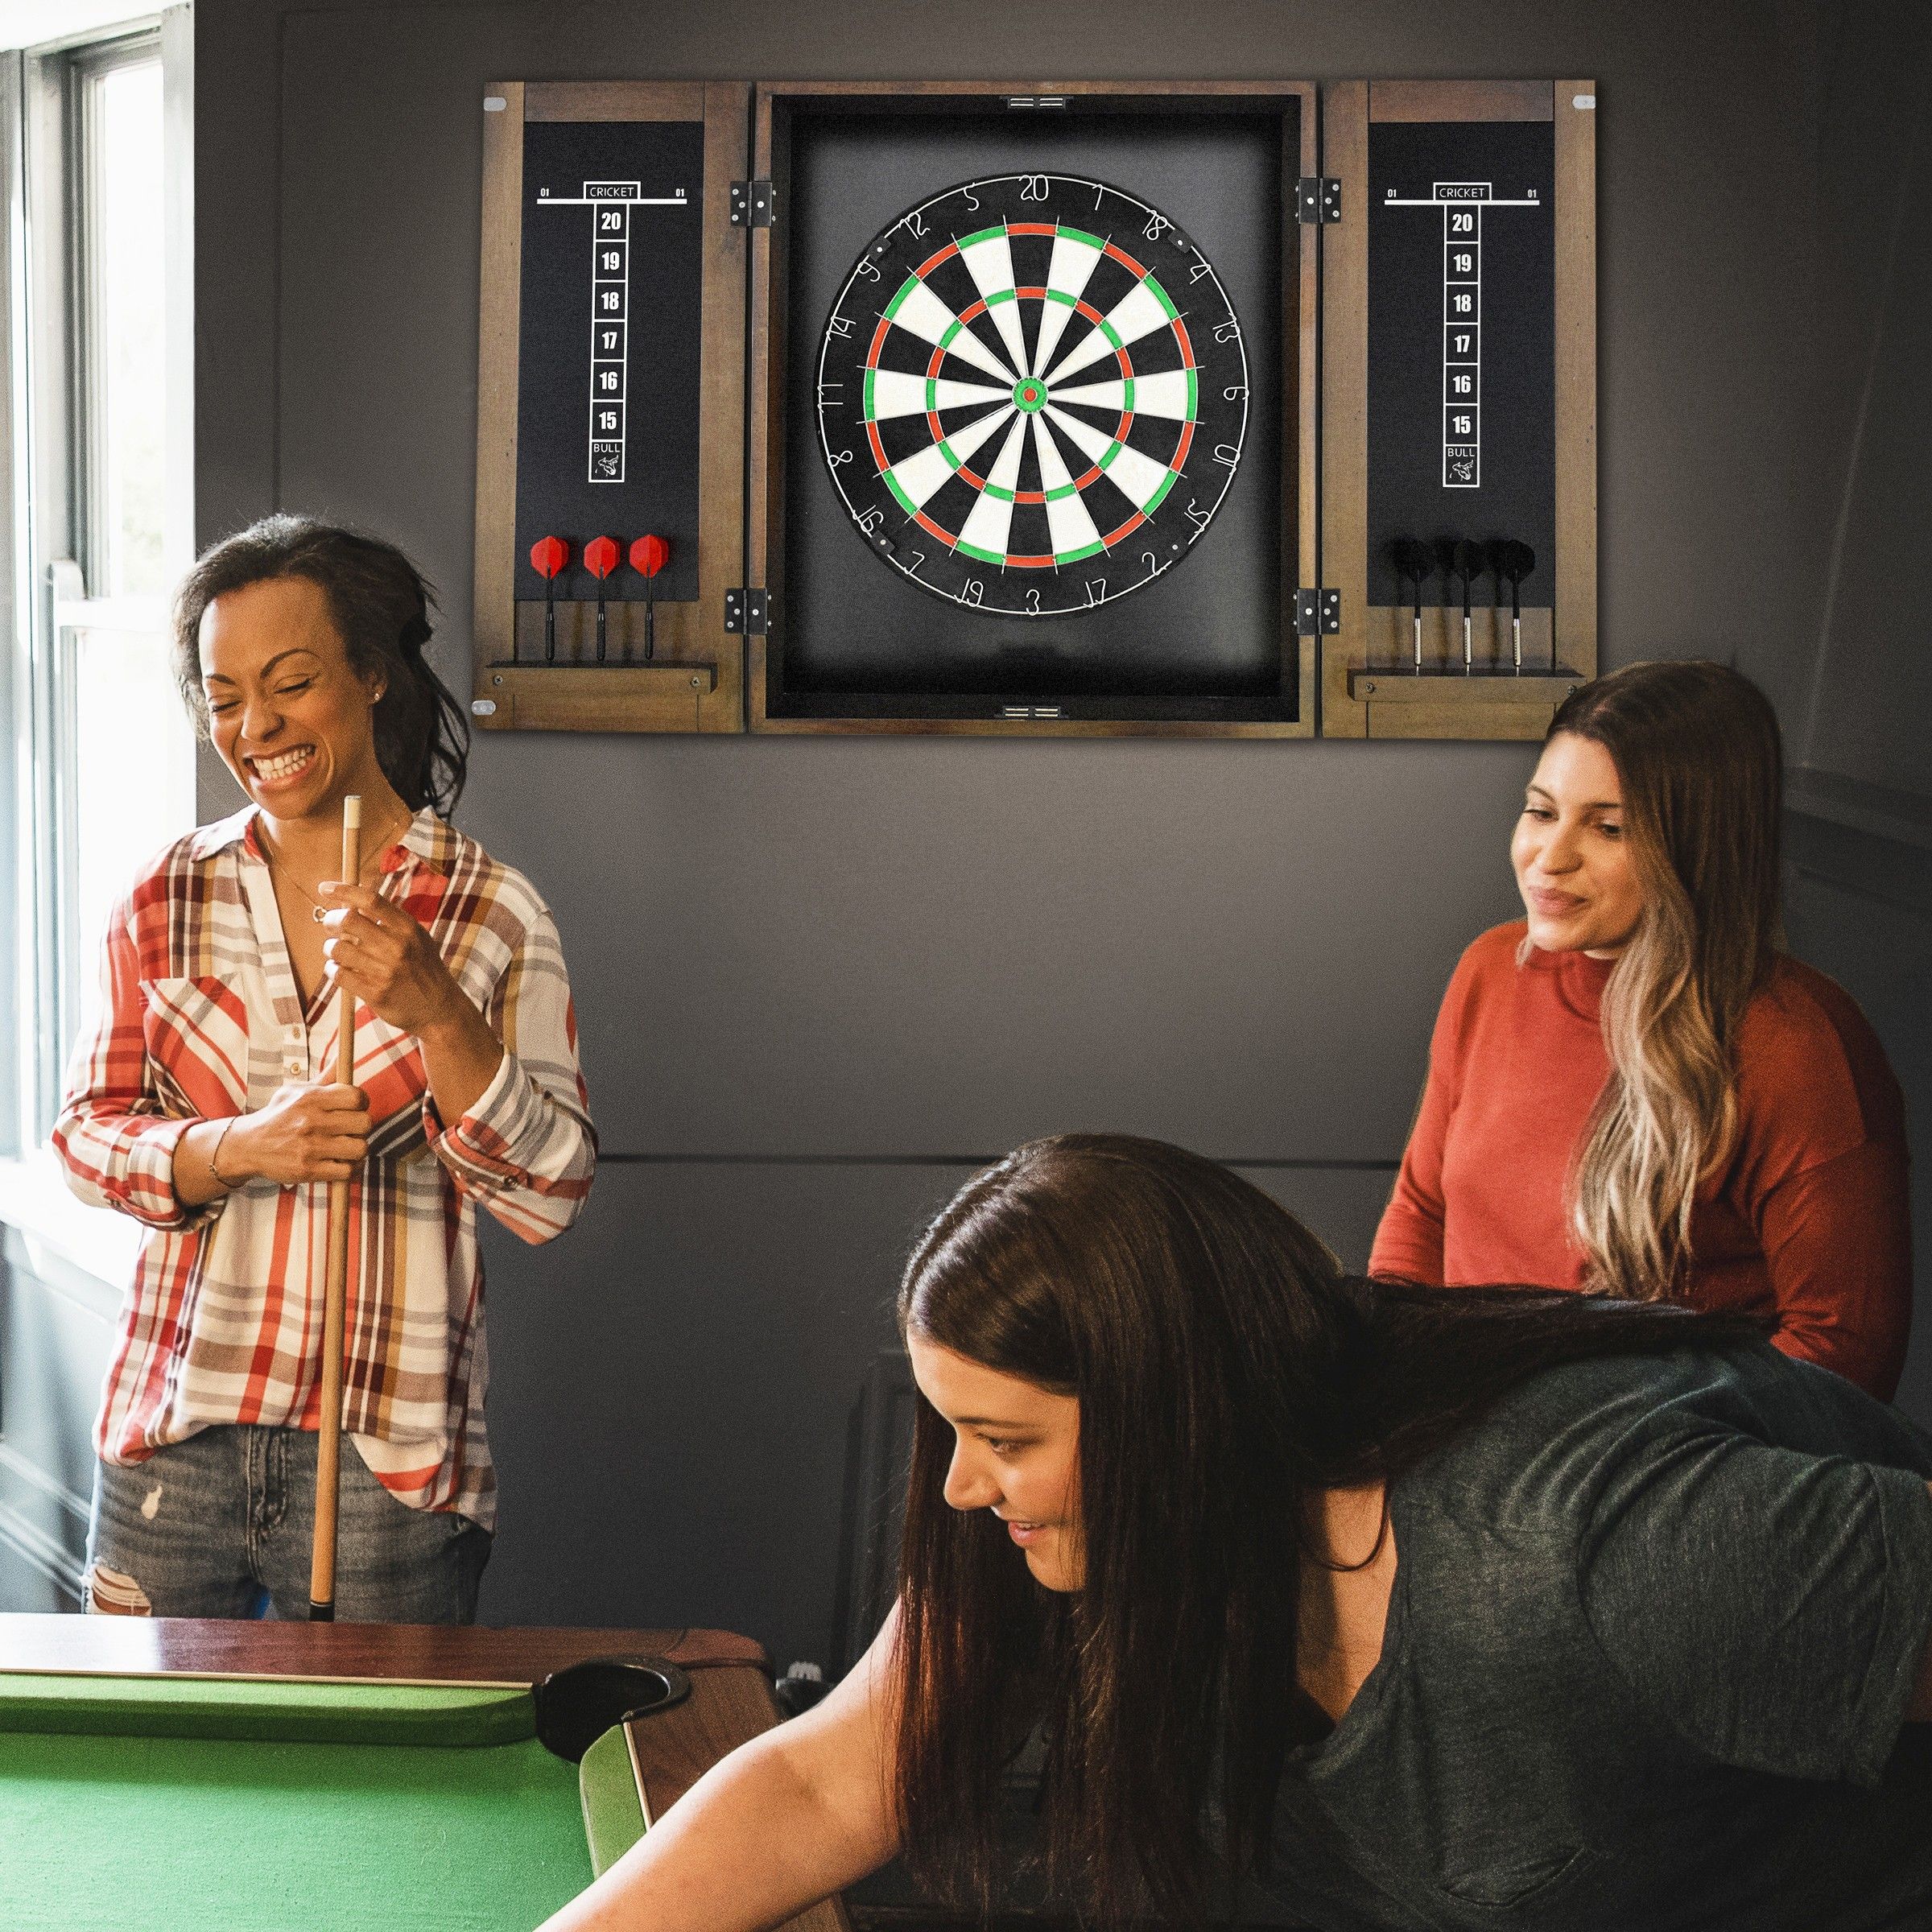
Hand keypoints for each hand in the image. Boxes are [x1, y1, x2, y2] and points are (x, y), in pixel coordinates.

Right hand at [224, 1082, 370, 1185]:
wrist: (248, 1146)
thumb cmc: (279, 1115)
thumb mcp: (296, 1091)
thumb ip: (326, 1077)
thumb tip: (343, 1054)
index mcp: (310, 1098)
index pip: (356, 1097)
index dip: (362, 1102)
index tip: (356, 1107)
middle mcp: (310, 1122)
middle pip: (364, 1123)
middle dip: (361, 1126)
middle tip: (351, 1128)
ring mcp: (309, 1148)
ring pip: (360, 1148)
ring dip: (357, 1149)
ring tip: (346, 1147)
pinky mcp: (308, 1171)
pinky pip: (348, 1171)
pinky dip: (349, 1168)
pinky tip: (340, 1162)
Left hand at [317, 881, 471, 1039]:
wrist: (440, 1009)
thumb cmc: (423, 969)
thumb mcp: (416, 938)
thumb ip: (389, 921)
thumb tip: (350, 902)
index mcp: (408, 928)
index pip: (370, 900)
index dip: (343, 890)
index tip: (324, 888)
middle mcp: (397, 946)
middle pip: (348, 920)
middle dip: (331, 920)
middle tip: (330, 925)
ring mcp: (385, 971)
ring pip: (337, 948)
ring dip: (331, 948)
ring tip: (338, 951)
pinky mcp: (375, 993)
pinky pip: (338, 974)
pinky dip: (333, 969)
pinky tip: (340, 969)